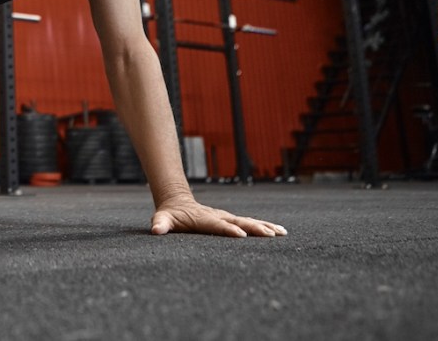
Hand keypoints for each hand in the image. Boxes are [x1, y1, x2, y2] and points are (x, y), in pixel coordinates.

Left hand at [151, 195, 286, 237]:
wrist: (178, 201)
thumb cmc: (170, 215)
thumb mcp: (163, 219)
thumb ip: (160, 224)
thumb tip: (155, 230)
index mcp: (204, 219)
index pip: (217, 225)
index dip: (228, 229)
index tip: (241, 235)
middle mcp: (218, 216)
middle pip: (238, 221)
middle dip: (254, 228)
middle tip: (270, 234)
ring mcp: (226, 216)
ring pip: (248, 221)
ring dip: (264, 226)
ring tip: (281, 233)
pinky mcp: (232, 219)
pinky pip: (251, 223)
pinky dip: (265, 226)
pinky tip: (280, 232)